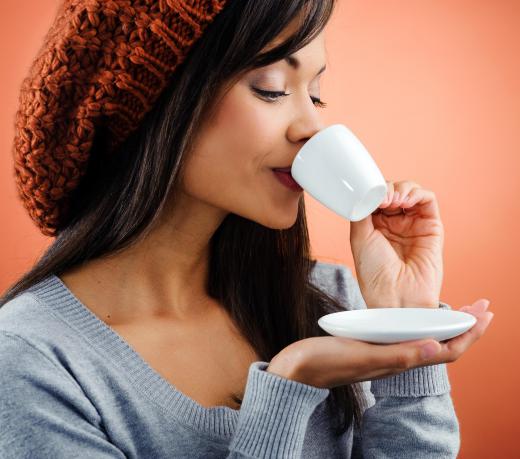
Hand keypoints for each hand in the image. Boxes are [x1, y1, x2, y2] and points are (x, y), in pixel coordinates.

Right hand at [267, 299, 493, 387]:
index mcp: (399, 359)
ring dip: (448, 322)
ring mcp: (386, 351)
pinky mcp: (375, 344)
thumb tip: (439, 347)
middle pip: (443, 343)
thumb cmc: (325, 362)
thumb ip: (399, 354)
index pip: (447, 349)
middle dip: (466, 325)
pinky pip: (409, 333)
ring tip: (460, 307)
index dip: (469, 333)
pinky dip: (423, 321)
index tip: (485, 313)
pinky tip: (419, 313)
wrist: (298, 369)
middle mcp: (398, 356)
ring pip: (428, 338)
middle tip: (483, 306)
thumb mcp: (362, 356)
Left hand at [349, 180, 443, 307]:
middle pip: (393, 191)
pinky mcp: (431, 227)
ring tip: (392, 198)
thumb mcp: (359, 237)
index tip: (368, 195)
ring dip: (401, 188)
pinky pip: (428, 200)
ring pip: (410, 192)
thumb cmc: (375, 273)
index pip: (376, 197)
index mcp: (375, 227)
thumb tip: (366, 190)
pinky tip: (404, 199)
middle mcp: (395, 224)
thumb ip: (362, 210)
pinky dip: (417, 193)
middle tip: (381, 197)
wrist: (395, 296)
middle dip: (386, 189)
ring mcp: (413, 224)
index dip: (373, 192)